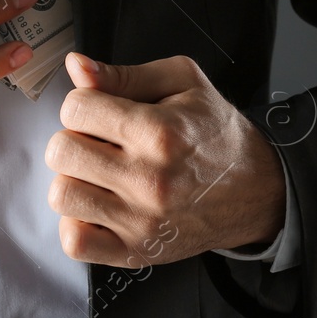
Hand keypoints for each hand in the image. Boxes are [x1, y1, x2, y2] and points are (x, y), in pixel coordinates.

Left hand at [45, 52, 285, 267]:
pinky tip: (98, 206)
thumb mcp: (183, 83)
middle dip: (74, 139)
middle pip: (61, 152)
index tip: (99, 111)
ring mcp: (141, 220)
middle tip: (98, 142)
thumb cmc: (216, 133)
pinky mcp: (137, 251)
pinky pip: (75, 242)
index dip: (83, 104)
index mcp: (159, 131)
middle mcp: (149, 178)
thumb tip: (77, 67)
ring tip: (98, 174)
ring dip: (74, 179)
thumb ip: (125, 74)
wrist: (255, 188)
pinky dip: (76, 223)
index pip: (75, 108)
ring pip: (62, 195)